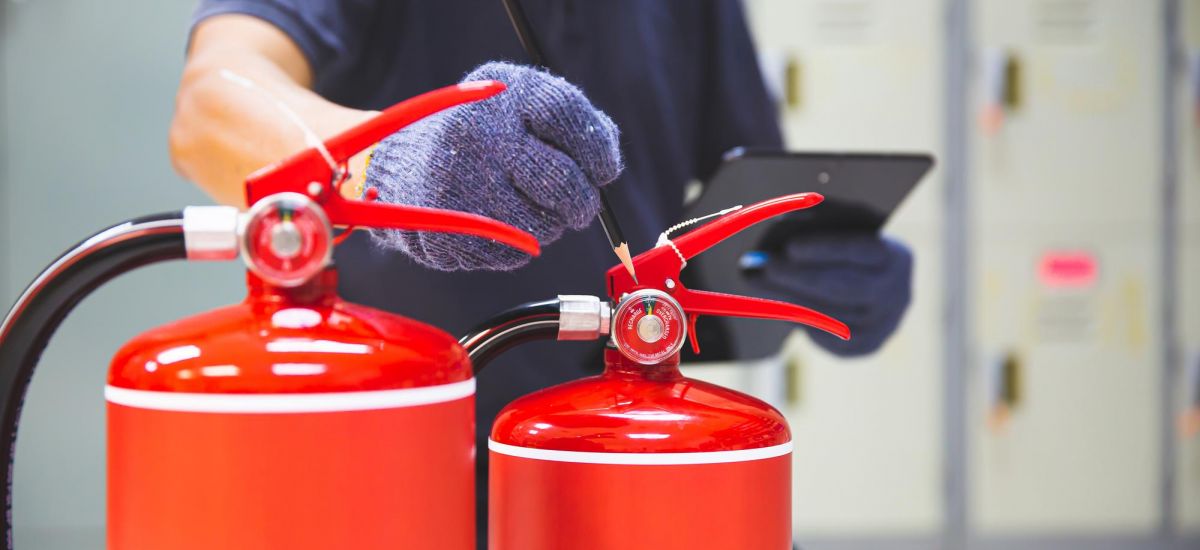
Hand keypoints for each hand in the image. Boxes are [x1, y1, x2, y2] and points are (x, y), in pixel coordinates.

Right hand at [365, 62, 622, 270]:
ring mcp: (462, 185)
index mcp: (501, 95)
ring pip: (542, 226)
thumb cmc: (477, 133)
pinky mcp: (449, 229)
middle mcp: (479, 136)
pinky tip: (496, 220)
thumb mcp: (516, 103)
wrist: (396, 165)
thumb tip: (607, 161)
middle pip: (561, 181)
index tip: (602, 170)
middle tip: (580, 206)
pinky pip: (510, 251)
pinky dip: (515, 244)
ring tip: (529, 207)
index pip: (566, 114)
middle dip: (582, 202)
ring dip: (550, 225)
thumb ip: (568, 120)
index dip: (596, 149)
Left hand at [754, 234, 912, 355]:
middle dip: (800, 278)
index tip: (790, 247)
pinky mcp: (867, 346)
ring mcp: (884, 325)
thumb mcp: (846, 229)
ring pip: (830, 315)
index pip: (862, 250)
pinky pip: (827, 336)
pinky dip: (801, 318)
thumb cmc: (852, 249)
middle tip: (765, 267)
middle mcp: (897, 294)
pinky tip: (783, 302)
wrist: (879, 288)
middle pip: (845, 289)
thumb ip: (820, 221)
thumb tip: (781, 224)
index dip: (826, 249)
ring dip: (790, 299)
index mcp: (896, 257)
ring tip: (759, 281)